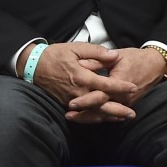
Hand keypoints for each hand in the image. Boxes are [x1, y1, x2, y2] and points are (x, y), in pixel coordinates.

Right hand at [19, 41, 134, 122]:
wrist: (33, 66)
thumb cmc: (54, 55)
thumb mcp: (76, 48)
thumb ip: (96, 52)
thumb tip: (113, 55)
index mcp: (82, 76)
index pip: (106, 84)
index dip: (121, 87)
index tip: (133, 87)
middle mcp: (78, 92)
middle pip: (102, 105)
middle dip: (118, 110)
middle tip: (132, 113)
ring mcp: (72, 100)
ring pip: (93, 112)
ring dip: (109, 116)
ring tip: (122, 118)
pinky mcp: (66, 104)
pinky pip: (84, 114)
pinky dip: (96, 117)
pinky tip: (104, 118)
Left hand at [65, 47, 166, 123]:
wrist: (155, 65)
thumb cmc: (135, 58)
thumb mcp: (117, 55)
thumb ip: (98, 60)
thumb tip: (81, 64)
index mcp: (119, 82)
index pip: (100, 96)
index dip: (85, 101)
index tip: (72, 103)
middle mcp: (123, 96)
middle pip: (101, 110)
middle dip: (84, 115)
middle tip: (68, 116)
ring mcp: (126, 103)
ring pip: (105, 115)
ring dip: (89, 118)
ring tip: (73, 118)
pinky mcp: (126, 105)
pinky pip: (111, 114)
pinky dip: (99, 117)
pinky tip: (88, 118)